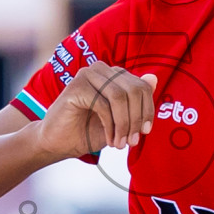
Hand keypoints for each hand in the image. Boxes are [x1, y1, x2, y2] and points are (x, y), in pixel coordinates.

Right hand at [37, 65, 158, 158]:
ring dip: (124, 124)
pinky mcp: (76, 87)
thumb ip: (136, 101)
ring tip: (120, 143)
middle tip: (132, 141)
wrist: (59, 142)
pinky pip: (103, 105)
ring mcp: (87, 75)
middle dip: (136, 119)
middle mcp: (101, 69)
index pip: (142, 86)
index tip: (145, 132)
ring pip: (120, 97)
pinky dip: (110, 126)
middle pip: (133, 90)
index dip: (148, 110)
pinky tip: (109, 140)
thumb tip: (154, 78)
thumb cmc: (89, 130)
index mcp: (113, 74)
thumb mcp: (120, 119)